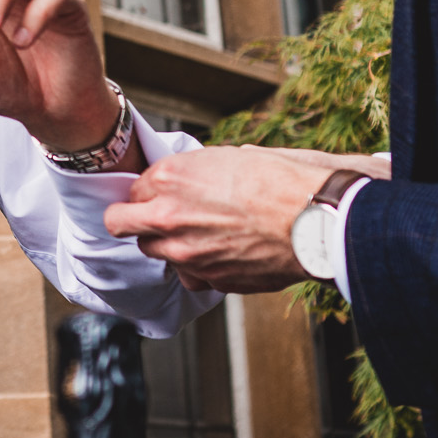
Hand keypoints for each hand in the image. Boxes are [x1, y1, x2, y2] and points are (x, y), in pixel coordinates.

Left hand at [103, 145, 336, 291]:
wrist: (315, 220)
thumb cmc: (279, 181)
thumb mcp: (228, 157)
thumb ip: (192, 172)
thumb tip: (183, 181)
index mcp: (168, 179)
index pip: (131, 191)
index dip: (147, 193)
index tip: (160, 196)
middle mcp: (167, 218)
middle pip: (122, 225)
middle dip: (137, 221)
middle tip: (157, 219)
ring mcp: (185, 254)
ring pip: (154, 253)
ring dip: (168, 246)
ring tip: (200, 235)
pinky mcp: (208, 280)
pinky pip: (190, 276)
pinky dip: (199, 268)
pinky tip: (223, 254)